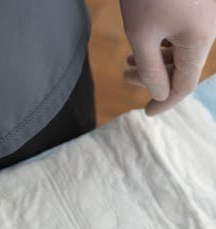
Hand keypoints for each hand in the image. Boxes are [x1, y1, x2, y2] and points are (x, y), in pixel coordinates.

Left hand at [119, 0, 215, 114]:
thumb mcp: (141, 35)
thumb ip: (150, 71)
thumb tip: (160, 94)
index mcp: (199, 39)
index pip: (184, 86)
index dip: (165, 103)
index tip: (147, 112)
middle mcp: (210, 27)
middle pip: (183, 67)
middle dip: (153, 77)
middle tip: (126, 76)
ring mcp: (207, 13)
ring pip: (183, 49)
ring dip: (156, 59)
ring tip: (129, 59)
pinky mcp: (201, 3)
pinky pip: (185, 32)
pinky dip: (164, 42)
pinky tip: (145, 41)